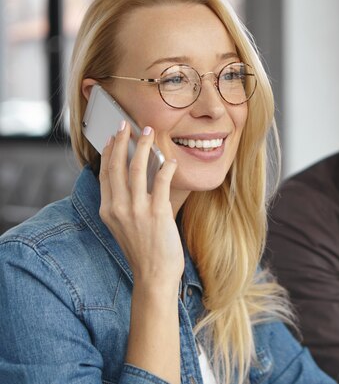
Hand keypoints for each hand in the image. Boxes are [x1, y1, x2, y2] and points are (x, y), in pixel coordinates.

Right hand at [99, 121, 182, 290]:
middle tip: (127, 125)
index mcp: (108, 210)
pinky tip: (170, 160)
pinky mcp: (156, 213)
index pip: (105, 173)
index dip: (108, 152)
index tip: (113, 137)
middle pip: (116, 166)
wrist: (154, 275)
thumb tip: (135, 178)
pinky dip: (166, 167)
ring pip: (136, 168)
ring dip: (143, 146)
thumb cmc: (144, 251)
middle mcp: (118, 208)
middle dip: (122, 141)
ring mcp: (136, 210)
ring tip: (149, 132)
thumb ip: (124, 204)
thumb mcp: (124, 226)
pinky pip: (160, 181)